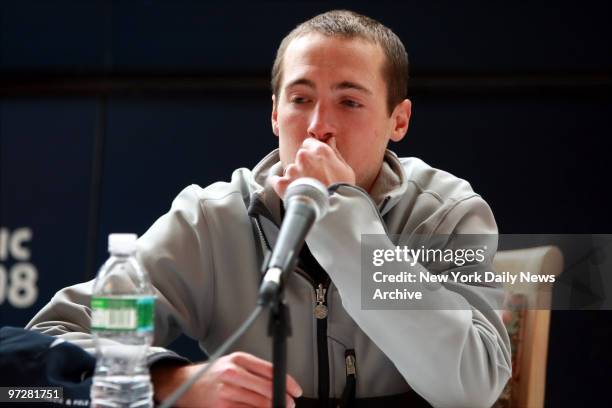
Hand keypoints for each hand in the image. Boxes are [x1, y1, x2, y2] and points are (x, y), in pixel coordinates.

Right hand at [151, 352, 302, 406]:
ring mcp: (226, 392)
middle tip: (289, 404)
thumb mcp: (234, 363)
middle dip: (282, 399)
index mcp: (238, 359)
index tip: (296, 390)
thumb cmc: (213, 373)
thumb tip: (279, 383)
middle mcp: (232, 373)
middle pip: (266, 389)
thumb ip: (255, 371)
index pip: (270, 371)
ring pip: (258, 404)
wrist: (184, 383)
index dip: (287, 382)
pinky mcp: (221, 407)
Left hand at [270, 137, 355, 198]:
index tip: (316, 161)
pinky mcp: (283, 183)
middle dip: (305, 165)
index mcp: (319, 150)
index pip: (309, 143)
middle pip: (300, 157)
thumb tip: (329, 140)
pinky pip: (276, 180)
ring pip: (291, 170)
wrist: (334, 211)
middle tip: (313, 177)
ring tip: (306, 189)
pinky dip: (281, 184)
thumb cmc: (343, 190)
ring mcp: (292, 170)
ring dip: (295, 176)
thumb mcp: (345, 169)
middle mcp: (303, 157)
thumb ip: (334, 153)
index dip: (312, 152)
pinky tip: (289, 190)